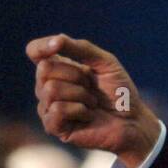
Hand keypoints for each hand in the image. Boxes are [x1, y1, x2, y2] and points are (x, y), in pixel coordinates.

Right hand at [26, 34, 160, 167]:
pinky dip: (79, 110)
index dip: (41, 46)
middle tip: (92, 87)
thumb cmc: (119, 91)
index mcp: (58, 67)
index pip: (35, 51)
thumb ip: (80, 48)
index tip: (57, 45)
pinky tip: (88, 116)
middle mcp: (47, 86)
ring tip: (92, 103)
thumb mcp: (104, 62)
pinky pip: (57, 110)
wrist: (132, 120)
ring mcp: (48, 107)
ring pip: (51, 90)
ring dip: (81, 95)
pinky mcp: (53, 126)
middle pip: (44, 69)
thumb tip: (55, 41)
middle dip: (76, 75)